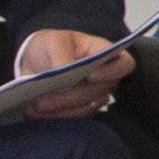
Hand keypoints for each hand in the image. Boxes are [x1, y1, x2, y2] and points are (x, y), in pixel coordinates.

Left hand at [8, 28, 127, 115]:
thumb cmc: (48, 46)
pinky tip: (36, 110)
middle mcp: (104, 76)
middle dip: (72, 95)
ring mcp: (94, 95)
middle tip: (45, 97)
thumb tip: (65, 71)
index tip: (89, 75)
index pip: (124, 64)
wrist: (33, 62)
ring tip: (35, 104)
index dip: (112, 72)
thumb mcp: (51, 42)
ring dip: (61, 107)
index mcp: (103, 53)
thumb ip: (60, 55)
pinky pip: (74, 116)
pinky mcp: (80, 108)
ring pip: (86, 106)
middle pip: (101, 90)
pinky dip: (56, 114)